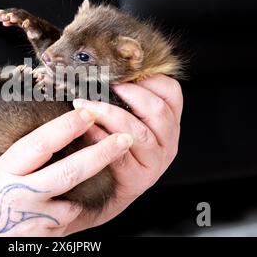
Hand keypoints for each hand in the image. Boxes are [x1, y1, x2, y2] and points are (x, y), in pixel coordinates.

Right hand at [0, 109, 132, 236]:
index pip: (38, 145)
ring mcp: (32, 217)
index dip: (64, 128)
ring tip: (100, 167)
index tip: (86, 112)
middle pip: (67, 172)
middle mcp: (19, 193)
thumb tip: (55, 131)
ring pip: (75, 200)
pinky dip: (75, 207)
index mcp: (3, 170)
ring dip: (90, 185)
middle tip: (125, 138)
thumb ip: (22, 156)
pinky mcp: (42, 234)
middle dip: (100, 154)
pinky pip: (69, 218)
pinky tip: (68, 201)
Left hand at [69, 75, 182, 230]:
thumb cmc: (114, 143)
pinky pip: (120, 154)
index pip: (172, 92)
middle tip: (101, 85)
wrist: (109, 188)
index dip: (149, 79)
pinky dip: (100, 138)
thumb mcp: (129, 118)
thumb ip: (125, 97)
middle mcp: (169, 141)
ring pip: (138, 132)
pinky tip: (85, 129)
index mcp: (170, 121)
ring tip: (85, 105)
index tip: (123, 73)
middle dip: (127, 94)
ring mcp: (156, 161)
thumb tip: (100, 67)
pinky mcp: (138, 178)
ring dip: (109, 114)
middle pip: (157, 110)